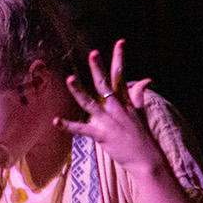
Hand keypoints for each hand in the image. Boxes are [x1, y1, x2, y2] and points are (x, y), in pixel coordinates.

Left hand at [57, 40, 164, 176]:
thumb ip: (138, 95)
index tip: (119, 42)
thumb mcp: (141, 113)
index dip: (119, 58)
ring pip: (90, 103)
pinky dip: (68, 126)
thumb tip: (145, 80)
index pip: (122, 76)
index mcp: (125, 102)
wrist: (147, 160)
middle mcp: (116, 108)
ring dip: (79, 91)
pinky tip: (56, 120)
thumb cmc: (143, 138)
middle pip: (105, 85)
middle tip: (93, 54)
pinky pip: (81, 129)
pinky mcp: (101, 135)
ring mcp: (108, 122)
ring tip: (70, 79)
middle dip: (98, 69)